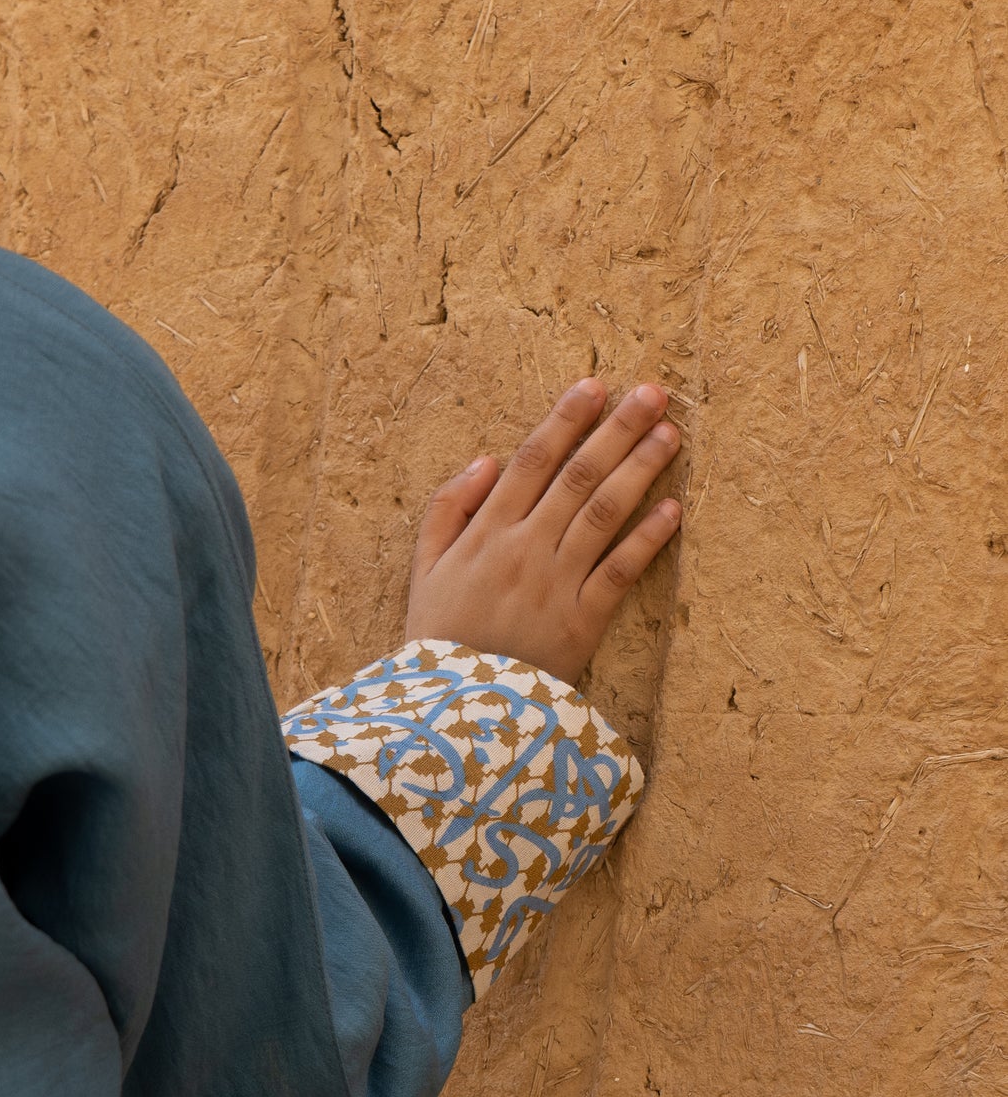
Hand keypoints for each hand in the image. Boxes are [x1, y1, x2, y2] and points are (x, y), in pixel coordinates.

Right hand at [403, 379, 681, 684]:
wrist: (455, 711)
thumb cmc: (439, 636)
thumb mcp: (424, 569)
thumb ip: (447, 509)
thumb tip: (487, 460)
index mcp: (487, 530)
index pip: (533, 461)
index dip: (565, 420)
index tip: (594, 386)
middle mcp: (526, 547)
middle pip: (578, 476)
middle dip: (617, 430)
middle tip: (652, 393)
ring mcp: (558, 582)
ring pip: (604, 513)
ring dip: (639, 469)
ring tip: (669, 434)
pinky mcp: (584, 621)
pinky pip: (621, 571)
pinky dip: (648, 539)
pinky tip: (673, 508)